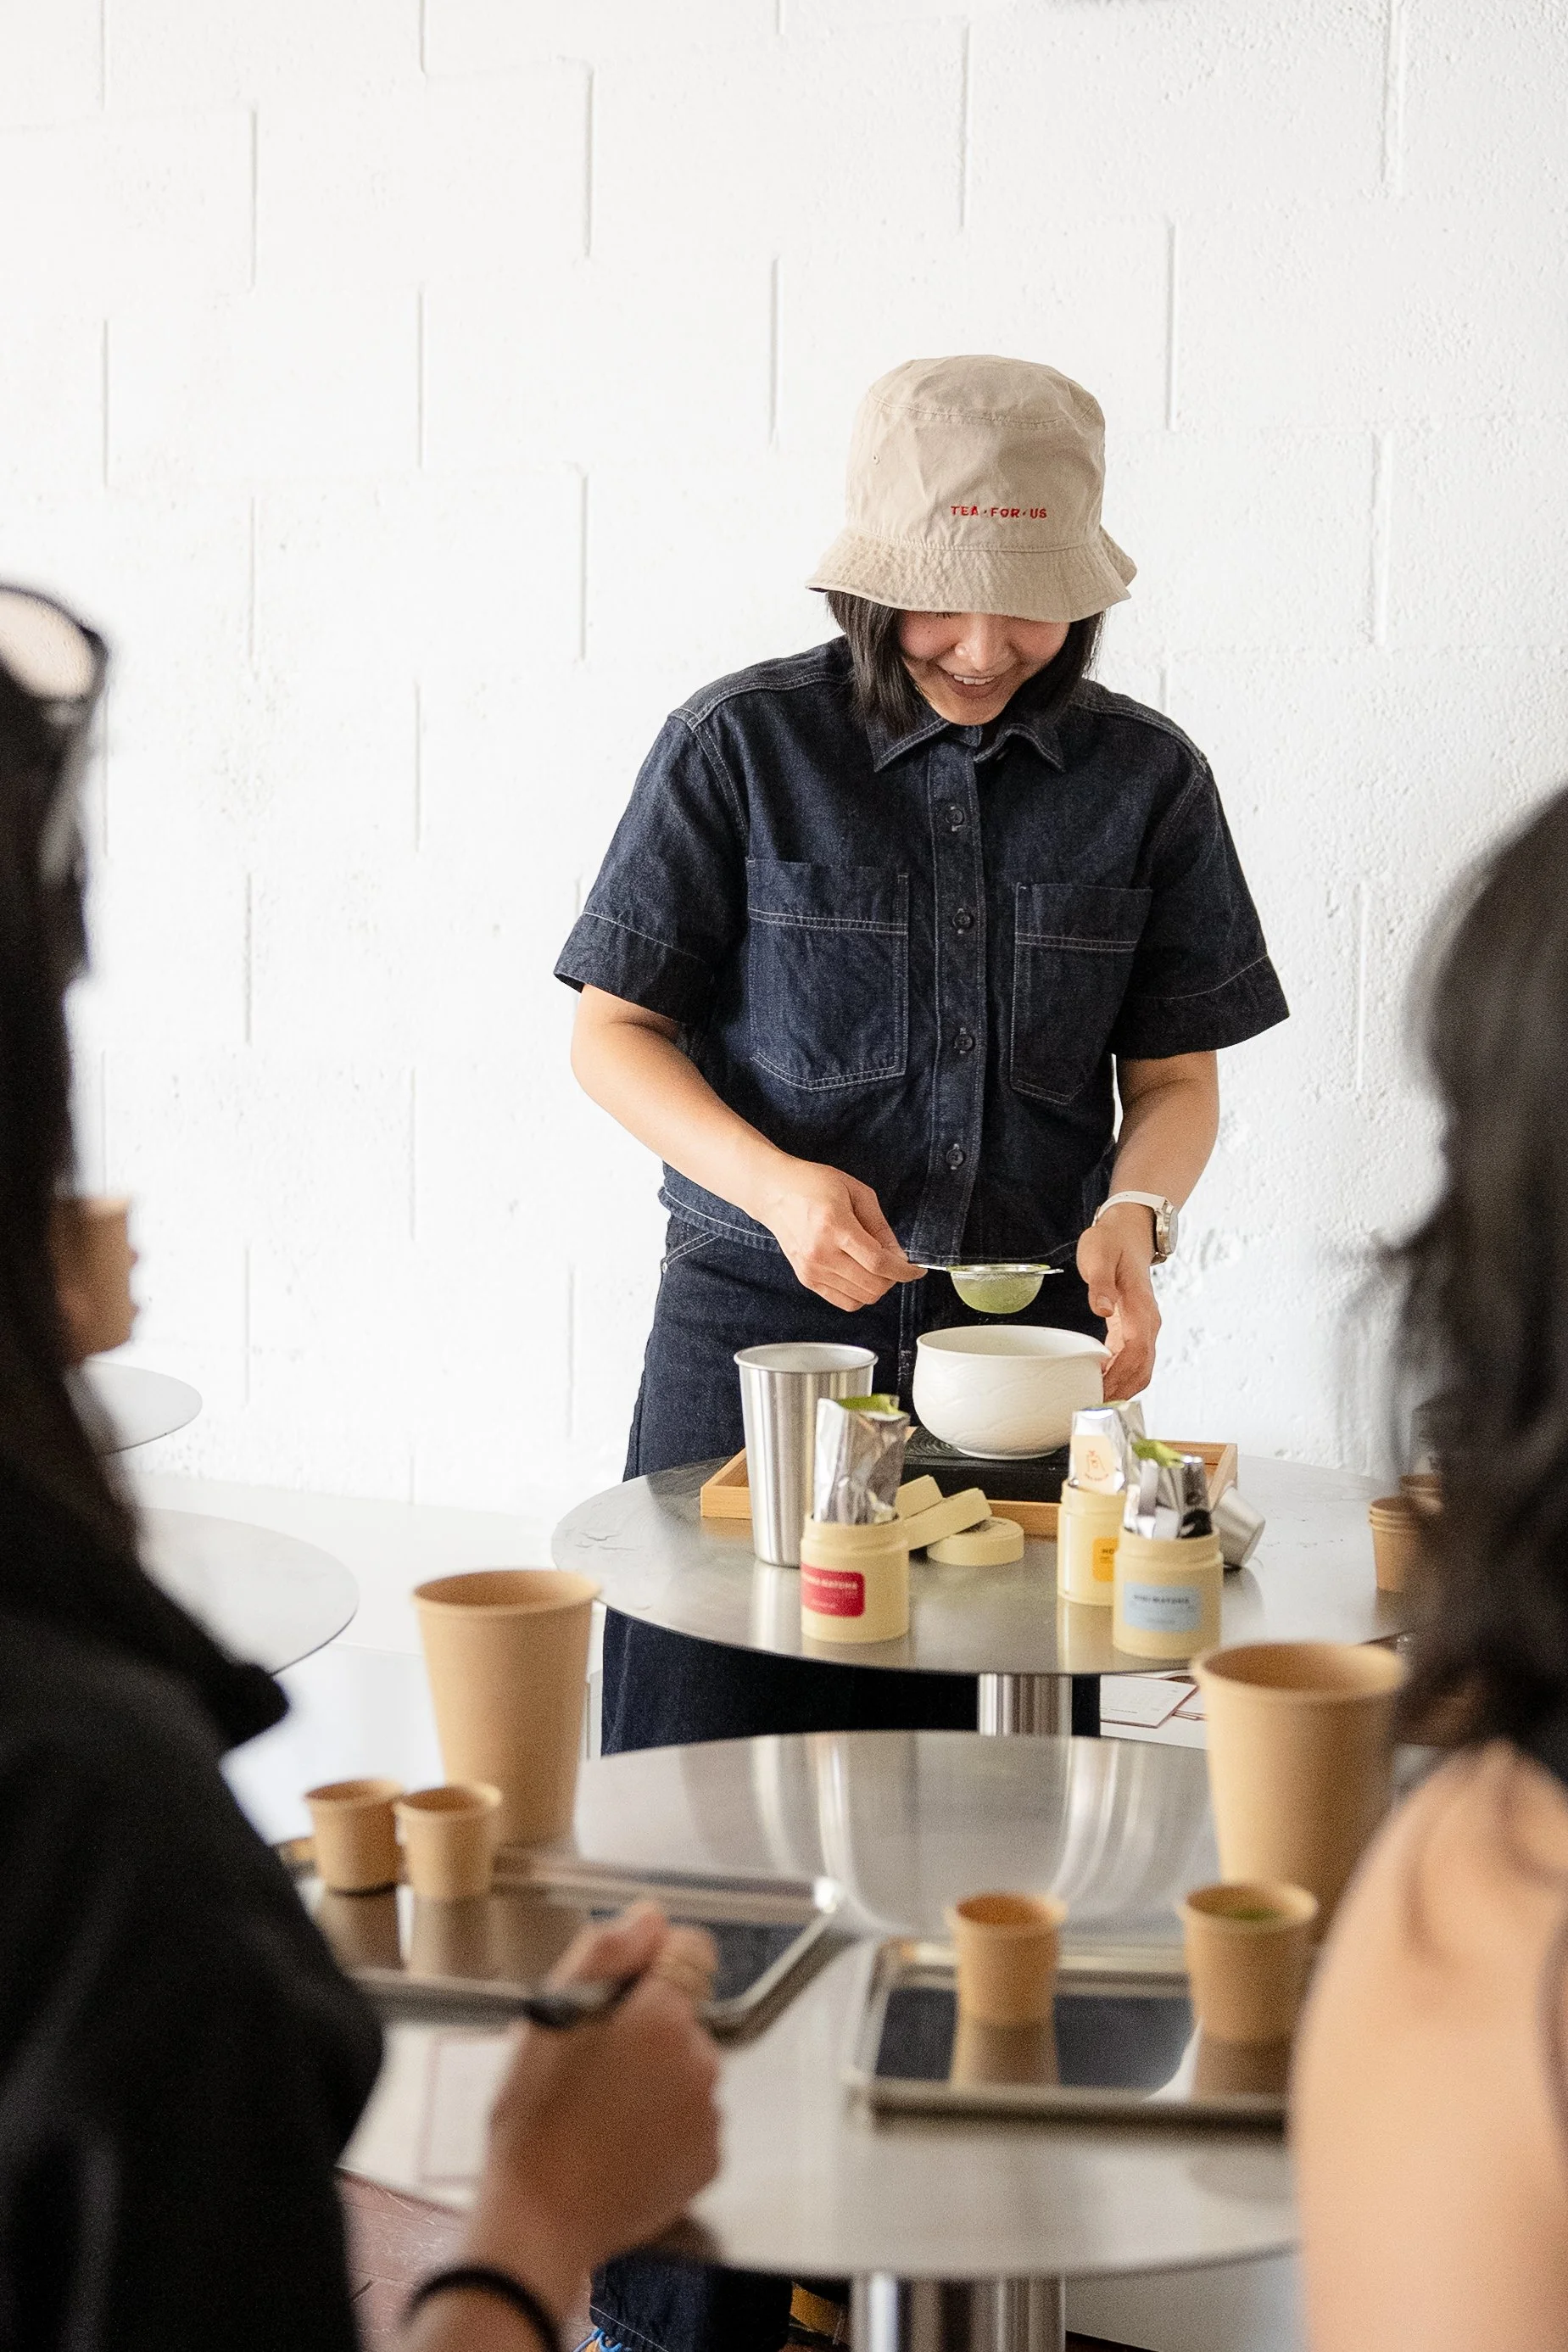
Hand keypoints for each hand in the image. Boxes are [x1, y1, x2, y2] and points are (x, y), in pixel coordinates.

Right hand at [456, 1906, 720, 2321]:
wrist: (538, 2218)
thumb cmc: (534, 2117)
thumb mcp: (550, 2014)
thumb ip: (607, 1951)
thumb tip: (650, 1917)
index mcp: (662, 2018)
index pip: (692, 1950)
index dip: (656, 1961)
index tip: (623, 1990)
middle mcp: (700, 2060)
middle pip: (685, 2016)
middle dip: (649, 2028)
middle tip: (594, 2063)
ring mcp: (709, 2115)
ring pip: (688, 2069)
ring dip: (658, 2078)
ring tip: (602, 2110)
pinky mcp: (709, 2161)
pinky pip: (694, 2121)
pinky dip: (667, 2126)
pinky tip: (622, 2142)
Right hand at [749, 1155, 923, 1311]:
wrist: (774, 1192)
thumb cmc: (813, 1185)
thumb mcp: (856, 1192)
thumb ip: (880, 1226)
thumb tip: (898, 1255)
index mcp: (835, 1226)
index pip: (878, 1263)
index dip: (904, 1271)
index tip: (916, 1270)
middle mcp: (821, 1253)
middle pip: (872, 1285)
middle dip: (893, 1278)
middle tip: (895, 1263)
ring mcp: (812, 1269)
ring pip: (861, 1298)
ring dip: (878, 1287)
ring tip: (876, 1267)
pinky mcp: (807, 1278)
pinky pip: (844, 1301)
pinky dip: (860, 1294)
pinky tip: (861, 1275)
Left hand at [1077, 1204, 1160, 1398]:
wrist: (1128, 1233)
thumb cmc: (1111, 1243)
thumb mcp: (1099, 1255)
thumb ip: (1100, 1283)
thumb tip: (1103, 1308)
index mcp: (1141, 1307)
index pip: (1136, 1351)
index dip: (1121, 1375)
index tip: (1100, 1390)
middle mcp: (1148, 1323)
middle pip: (1142, 1368)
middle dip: (1121, 1390)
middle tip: (1092, 1406)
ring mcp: (1144, 1328)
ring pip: (1140, 1369)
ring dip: (1121, 1388)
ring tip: (1094, 1401)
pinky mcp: (1135, 1330)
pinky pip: (1132, 1361)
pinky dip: (1119, 1377)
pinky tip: (1099, 1384)